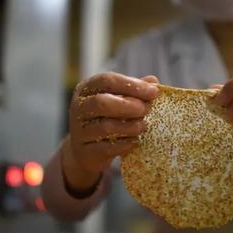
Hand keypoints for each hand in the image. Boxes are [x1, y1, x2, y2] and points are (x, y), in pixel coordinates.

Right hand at [64, 72, 159, 188]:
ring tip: (143, 126)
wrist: (85, 150)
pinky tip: (135, 141)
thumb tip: (153, 81)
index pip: (106, 80)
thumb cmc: (104, 118)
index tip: (153, 91)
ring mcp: (79, 131)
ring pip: (104, 127)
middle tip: (145, 109)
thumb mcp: (116, 100)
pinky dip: (124, 144)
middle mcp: (79, 108)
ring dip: (129, 126)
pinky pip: (106, 148)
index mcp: (86, 89)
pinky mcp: (85, 152)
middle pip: (101, 102)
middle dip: (127, 105)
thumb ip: (134, 90)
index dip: (131, 85)